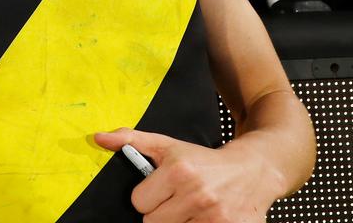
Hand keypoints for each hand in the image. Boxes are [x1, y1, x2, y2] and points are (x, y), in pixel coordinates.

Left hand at [95, 128, 276, 221]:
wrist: (253, 170)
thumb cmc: (204, 160)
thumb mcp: (168, 145)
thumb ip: (131, 141)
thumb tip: (99, 138)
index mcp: (178, 170)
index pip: (139, 202)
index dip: (148, 198)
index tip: (162, 191)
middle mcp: (197, 194)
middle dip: (162, 214)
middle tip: (178, 203)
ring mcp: (214, 217)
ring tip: (191, 211)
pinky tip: (203, 219)